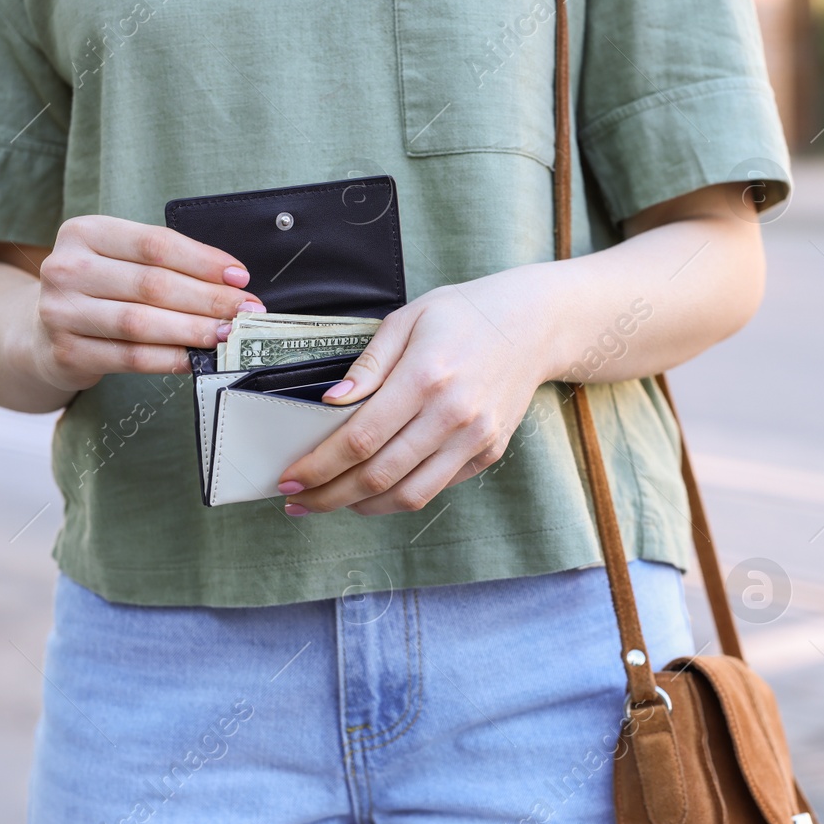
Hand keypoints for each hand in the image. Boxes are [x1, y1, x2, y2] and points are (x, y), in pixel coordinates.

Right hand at [28, 215, 263, 390]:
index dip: (203, 261)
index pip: (155, 244)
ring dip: (193, 330)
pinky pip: (131, 357)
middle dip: (208, 298)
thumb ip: (166, 263)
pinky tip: (197, 358)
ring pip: (141, 322)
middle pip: (152, 284)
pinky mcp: (67, 352)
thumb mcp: (120, 260)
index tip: (240, 277)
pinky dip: (171, 358)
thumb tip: (232, 283)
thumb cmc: (99, 289)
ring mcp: (60, 312)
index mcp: (84, 232)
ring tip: (228, 334)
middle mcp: (65, 268)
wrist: (42, 333)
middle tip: (245, 311)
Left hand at [276, 273, 554, 515]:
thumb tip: (330, 403)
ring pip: (409, 495)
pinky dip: (399, 496)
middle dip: (328, 496)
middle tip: (297, 502)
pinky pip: (437, 487)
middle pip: (378, 475)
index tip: (289, 478)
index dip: (318, 466)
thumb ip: (368, 364)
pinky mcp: (489, 452)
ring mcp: (475, 438)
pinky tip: (372, 491)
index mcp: (425, 376)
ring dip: (361, 507)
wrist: (533, 325)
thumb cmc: (464, 316)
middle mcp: (453, 414)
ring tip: (330, 503)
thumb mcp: (408, 320)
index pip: (359, 439)